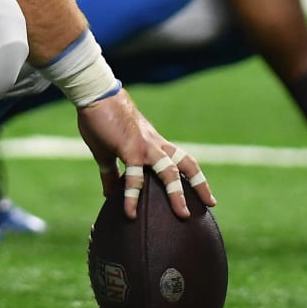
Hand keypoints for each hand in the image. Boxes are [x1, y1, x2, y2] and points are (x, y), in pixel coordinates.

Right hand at [76, 88, 214, 219]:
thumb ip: (111, 173)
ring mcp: (145, 146)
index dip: (194, 176)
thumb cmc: (101, 119)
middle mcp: (155, 144)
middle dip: (199, 183)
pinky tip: (129, 212)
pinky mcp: (129, 148)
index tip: (205, 194)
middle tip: (211, 203)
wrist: (95, 94)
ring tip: (182, 213)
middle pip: (185, 163)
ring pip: (169, 169)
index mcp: (153, 144)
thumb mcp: (106, 151)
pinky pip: (134, 176)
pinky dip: (132, 196)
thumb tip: (110, 194)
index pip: (180, 160)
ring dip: (176, 192)